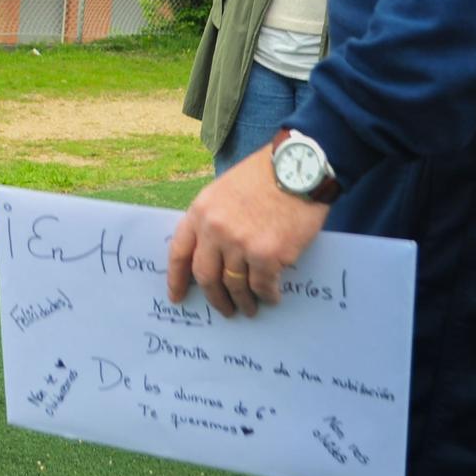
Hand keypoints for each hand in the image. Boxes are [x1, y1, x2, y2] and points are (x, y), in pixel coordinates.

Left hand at [166, 146, 328, 317]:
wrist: (299, 166)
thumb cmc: (265, 175)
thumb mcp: (224, 189)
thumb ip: (213, 218)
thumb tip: (212, 253)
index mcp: (201, 211)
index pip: (179, 252)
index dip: (176, 279)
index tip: (177, 296)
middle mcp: (215, 230)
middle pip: (206, 276)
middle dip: (214, 298)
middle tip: (224, 309)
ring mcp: (240, 244)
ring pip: (235, 285)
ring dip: (242, 301)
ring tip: (250, 308)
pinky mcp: (268, 255)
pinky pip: (263, 286)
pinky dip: (267, 296)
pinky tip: (272, 297)